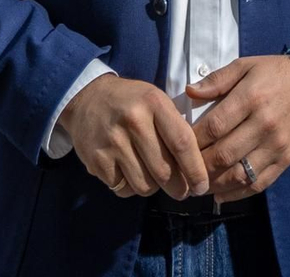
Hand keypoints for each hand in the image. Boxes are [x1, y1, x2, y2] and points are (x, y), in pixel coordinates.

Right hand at [58, 74, 207, 200]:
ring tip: (152, 177)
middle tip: (182, 191)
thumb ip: (176, 127)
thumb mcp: (156, 101)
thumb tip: (197, 167)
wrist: (87, 98)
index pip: (182, 143)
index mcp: (154, 103)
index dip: (196, 170)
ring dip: (153, 188)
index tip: (201, 186)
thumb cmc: (131, 102)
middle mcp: (133, 121)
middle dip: (178, 188)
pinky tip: (129, 172)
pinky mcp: (97, 160)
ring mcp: (113, 142)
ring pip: (145, 185)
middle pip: (164, 171)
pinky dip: (130, 187)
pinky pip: (123, 189)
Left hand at [187, 56, 289, 201]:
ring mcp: (277, 145)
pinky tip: (221, 195)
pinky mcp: (286, 160)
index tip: (178, 145)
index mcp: (251, 98)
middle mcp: (264, 124)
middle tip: (182, 170)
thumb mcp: (245, 66)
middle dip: (198, 166)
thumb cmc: (274, 73)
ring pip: (239, 174)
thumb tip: (190, 92)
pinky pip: (259, 184)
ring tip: (197, 185)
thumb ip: (216, 79)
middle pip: (223, 154)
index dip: (192, 140)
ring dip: (214, 184)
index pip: (214, 126)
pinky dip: (237, 194)